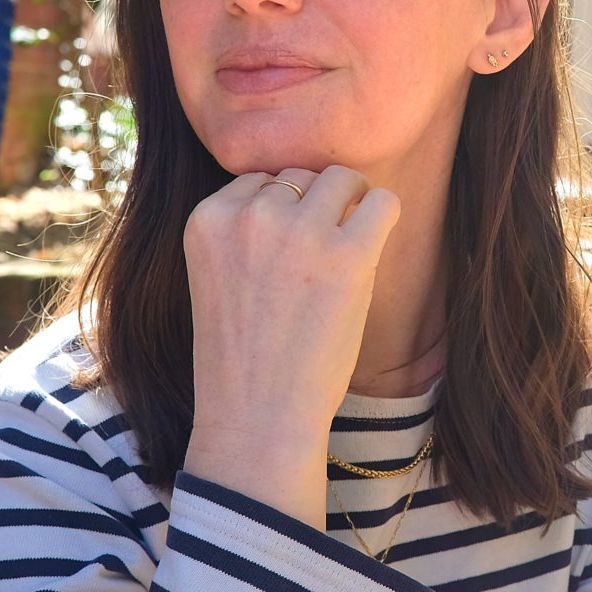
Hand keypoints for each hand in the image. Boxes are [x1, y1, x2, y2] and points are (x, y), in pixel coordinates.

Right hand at [180, 165, 401, 527]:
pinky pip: (383, 202)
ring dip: (351, 209)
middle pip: (301, 175)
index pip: (260, 181)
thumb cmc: (242, 357)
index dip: (282, 216)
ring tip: (344, 258)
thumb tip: (301, 188)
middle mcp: (250, 214)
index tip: (286, 259)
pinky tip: (371, 253)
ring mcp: (299, 231)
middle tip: (317, 264)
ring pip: (342, 179)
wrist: (257, 416)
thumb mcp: (217, 278)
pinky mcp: (347, 253)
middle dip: (315, 209)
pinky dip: (384, 218)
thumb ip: (243, 231)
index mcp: (207, 219)